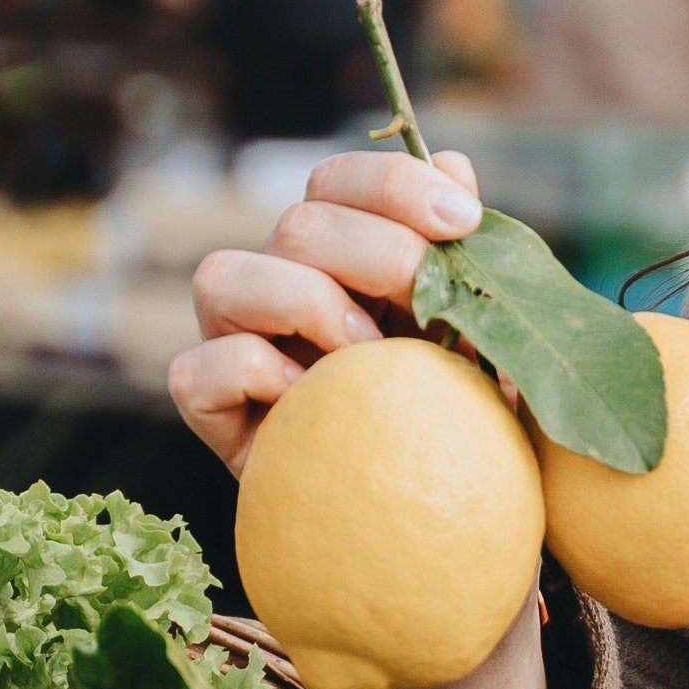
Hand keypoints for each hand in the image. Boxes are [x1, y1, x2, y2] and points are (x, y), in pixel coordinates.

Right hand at [171, 146, 483, 472]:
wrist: (449, 525)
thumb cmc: (473, 426)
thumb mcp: (492, 339)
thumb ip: (467, 255)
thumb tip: (452, 163)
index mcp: (346, 255)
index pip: (339, 181)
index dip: (396, 186)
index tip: (466, 223)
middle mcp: (283, 285)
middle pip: (297, 222)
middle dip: (380, 258)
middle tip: (430, 318)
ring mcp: (239, 344)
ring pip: (222, 276)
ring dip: (310, 308)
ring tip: (370, 361)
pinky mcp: (213, 413)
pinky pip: (196, 370)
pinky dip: (254, 376)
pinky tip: (314, 406)